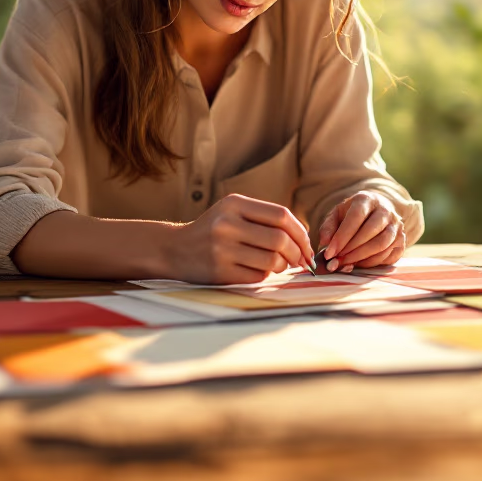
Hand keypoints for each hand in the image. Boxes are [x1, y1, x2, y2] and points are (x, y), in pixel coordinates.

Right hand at [166, 194, 314, 284]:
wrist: (173, 249)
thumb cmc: (212, 231)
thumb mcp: (233, 213)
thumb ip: (264, 218)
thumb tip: (304, 235)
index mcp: (234, 204)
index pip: (281, 215)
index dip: (301, 232)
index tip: (308, 246)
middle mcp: (227, 224)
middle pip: (280, 239)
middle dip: (297, 253)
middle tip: (301, 261)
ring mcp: (222, 249)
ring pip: (272, 261)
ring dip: (283, 266)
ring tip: (279, 266)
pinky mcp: (219, 271)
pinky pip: (257, 276)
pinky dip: (265, 276)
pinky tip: (258, 271)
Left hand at [317, 191, 405, 272]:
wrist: (376, 213)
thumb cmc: (353, 215)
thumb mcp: (337, 215)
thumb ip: (328, 227)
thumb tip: (325, 243)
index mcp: (367, 199)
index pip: (356, 217)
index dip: (342, 237)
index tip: (330, 252)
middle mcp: (385, 210)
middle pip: (370, 232)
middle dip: (351, 250)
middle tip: (336, 261)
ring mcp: (396, 226)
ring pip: (381, 245)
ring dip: (361, 257)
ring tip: (345, 263)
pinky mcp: (402, 241)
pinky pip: (388, 256)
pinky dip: (371, 263)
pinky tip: (358, 263)